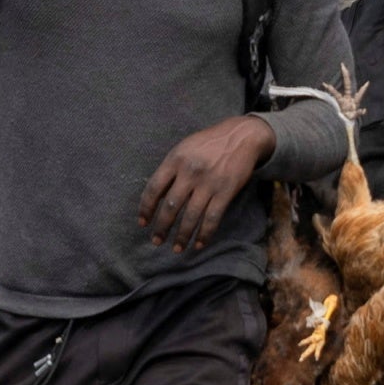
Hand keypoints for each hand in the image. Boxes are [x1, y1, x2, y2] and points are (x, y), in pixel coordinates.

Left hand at [135, 113, 273, 251]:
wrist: (241, 136)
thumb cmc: (209, 143)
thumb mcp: (184, 148)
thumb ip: (170, 169)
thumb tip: (156, 196)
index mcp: (175, 159)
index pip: (154, 188)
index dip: (146, 208)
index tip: (143, 223)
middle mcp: (190, 171)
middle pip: (170, 206)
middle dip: (162, 227)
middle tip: (157, 241)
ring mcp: (209, 182)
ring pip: (190, 216)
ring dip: (182, 236)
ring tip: (177, 248)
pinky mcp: (226, 191)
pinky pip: (212, 218)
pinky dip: (204, 234)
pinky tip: (199, 244)